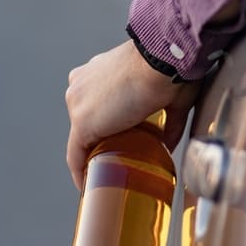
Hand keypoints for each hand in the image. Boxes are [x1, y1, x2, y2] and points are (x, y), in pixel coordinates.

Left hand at [65, 40, 199, 189]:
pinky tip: (87, 185)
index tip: (113, 139)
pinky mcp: (82, 123)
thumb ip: (167, 122)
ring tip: (106, 176)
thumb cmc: (168, 69)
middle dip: (99, 140)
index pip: (92, 103)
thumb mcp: (167, 96)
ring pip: (80, 138)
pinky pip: (75, 155)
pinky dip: (80, 172)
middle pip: (85, 121)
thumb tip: (169, 144)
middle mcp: (80, 83)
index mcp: (96, 71)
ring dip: (92, 155)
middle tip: (118, 160)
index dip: (102, 122)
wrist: (162, 60)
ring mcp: (77, 103)